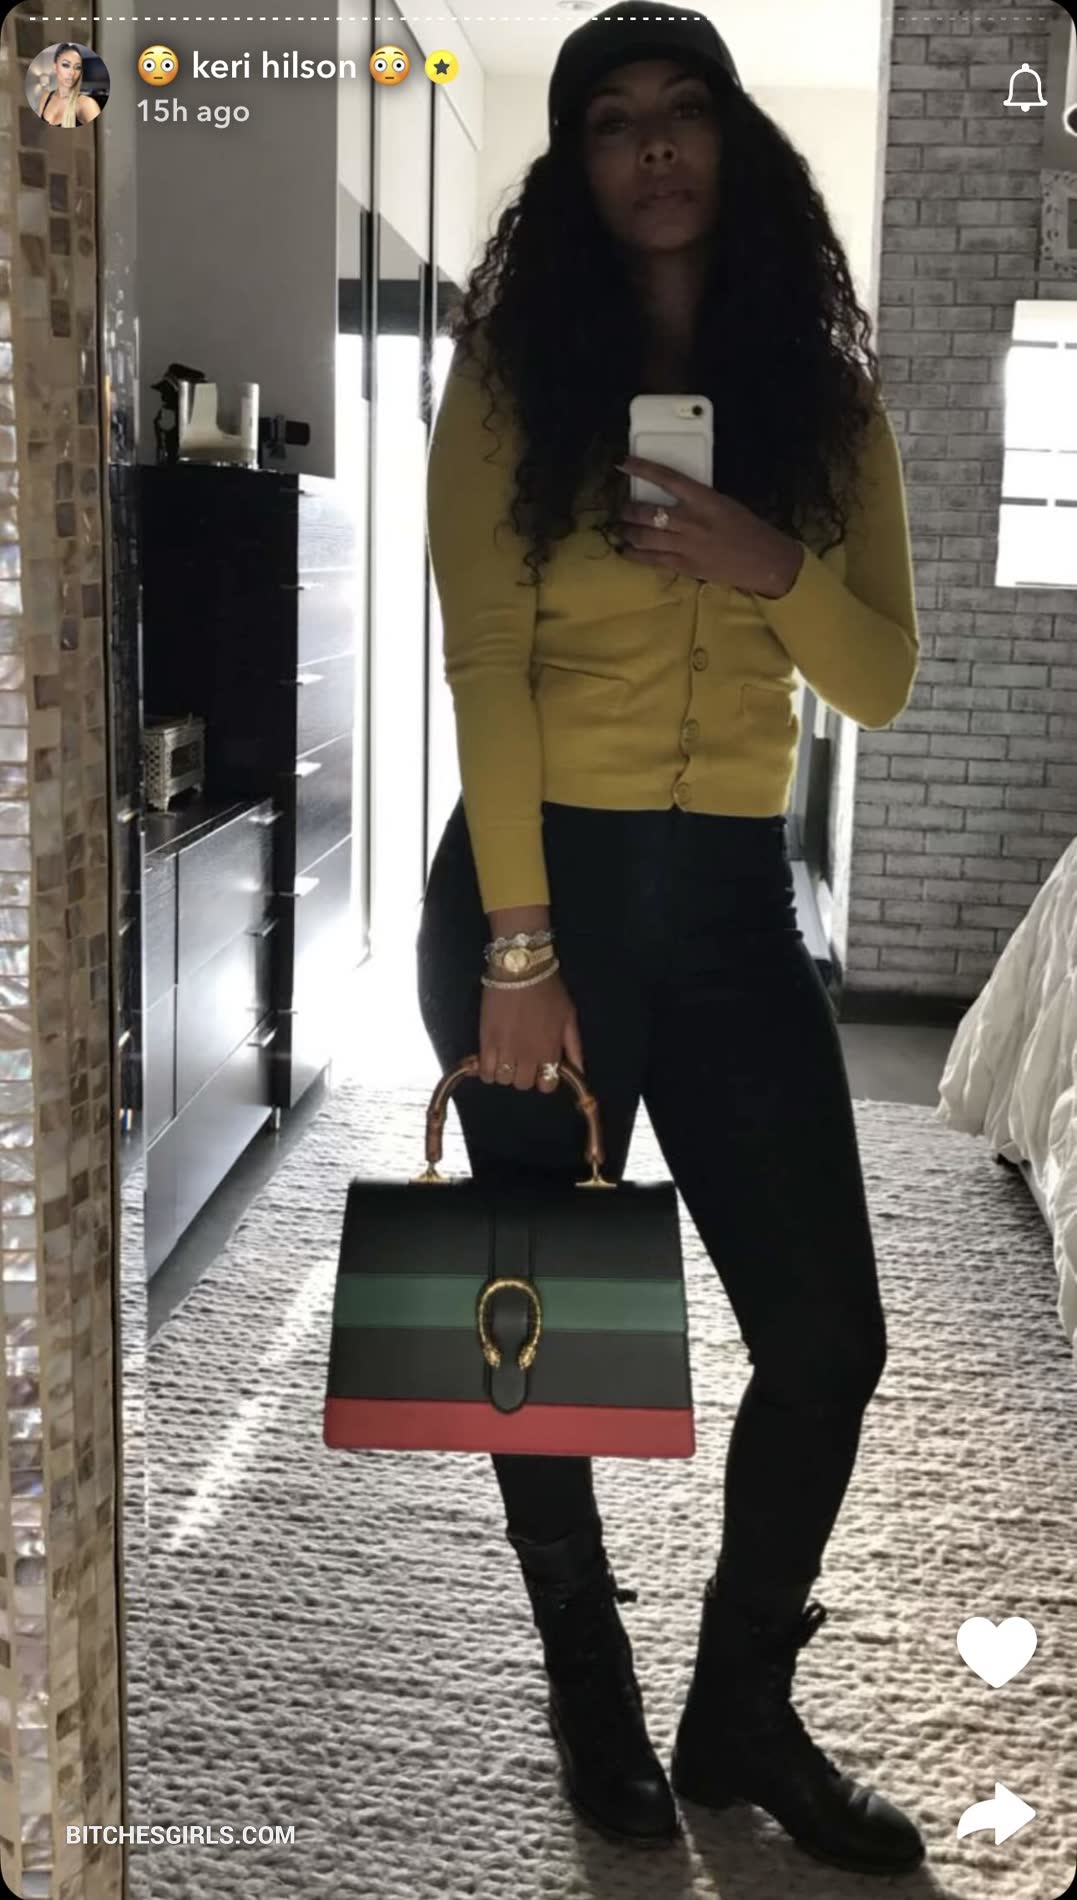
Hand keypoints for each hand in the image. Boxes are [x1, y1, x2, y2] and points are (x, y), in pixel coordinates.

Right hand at [479, 971, 584, 1093]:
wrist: (520, 969)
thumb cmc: (548, 990)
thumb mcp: (569, 1016)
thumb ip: (574, 1046)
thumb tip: (580, 1071)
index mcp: (550, 1051)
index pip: (547, 1084)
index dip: (544, 1077)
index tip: (541, 1067)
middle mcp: (528, 1056)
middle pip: (523, 1084)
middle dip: (524, 1075)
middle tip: (522, 1059)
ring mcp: (505, 1050)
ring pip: (503, 1080)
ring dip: (505, 1072)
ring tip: (505, 1057)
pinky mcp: (486, 1041)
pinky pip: (484, 1071)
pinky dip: (487, 1071)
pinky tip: (491, 1059)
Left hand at [616, 456, 804, 598]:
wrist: (764, 561)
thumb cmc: (746, 528)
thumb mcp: (723, 503)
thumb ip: (696, 500)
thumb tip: (669, 497)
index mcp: (704, 499)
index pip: (667, 478)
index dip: (642, 469)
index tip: (623, 462)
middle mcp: (691, 521)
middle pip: (647, 512)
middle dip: (629, 510)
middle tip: (624, 509)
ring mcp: (686, 546)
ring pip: (644, 536)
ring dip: (627, 531)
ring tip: (622, 529)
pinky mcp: (684, 567)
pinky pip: (650, 559)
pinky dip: (633, 554)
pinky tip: (625, 551)